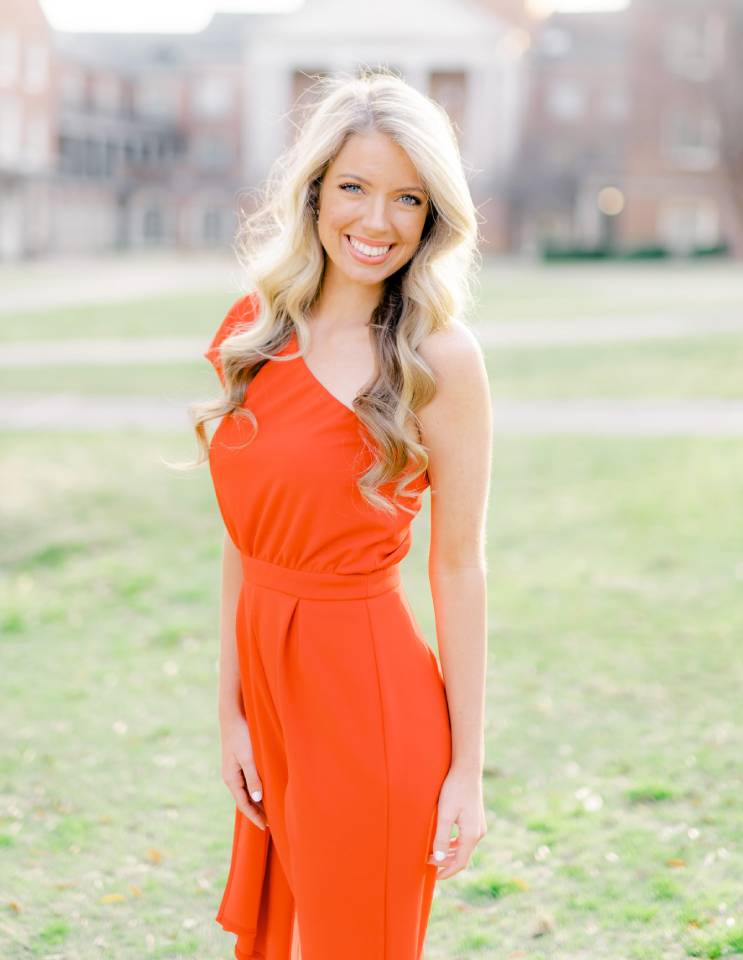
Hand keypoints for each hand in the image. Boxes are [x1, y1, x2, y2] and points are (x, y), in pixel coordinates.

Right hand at [220, 715, 266, 829]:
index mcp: (231, 778)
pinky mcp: (240, 762)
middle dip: (257, 812)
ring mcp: (235, 770)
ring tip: (271, 812)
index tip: (266, 827)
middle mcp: (231, 777)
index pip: (244, 804)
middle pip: (245, 800)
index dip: (255, 816)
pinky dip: (256, 790)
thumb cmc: (242, 735)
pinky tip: (265, 792)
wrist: (233, 715)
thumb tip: (257, 799)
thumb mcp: (248, 757)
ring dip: (257, 802)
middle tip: (272, 824)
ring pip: (247, 792)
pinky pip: (248, 782)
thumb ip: (253, 778)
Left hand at [427, 766, 486, 878]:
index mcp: (472, 834)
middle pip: (462, 856)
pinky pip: (465, 838)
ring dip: (449, 853)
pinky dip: (454, 844)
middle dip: (446, 862)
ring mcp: (478, 826)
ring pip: (463, 848)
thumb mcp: (445, 814)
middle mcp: (478, 833)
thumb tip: (438, 859)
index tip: (435, 877)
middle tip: (428, 861)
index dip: (447, 871)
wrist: (467, 770)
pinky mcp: (475, 819)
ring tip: (433, 853)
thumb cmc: (454, 790)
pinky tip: (443, 840)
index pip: (460, 862)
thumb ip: (441, 838)